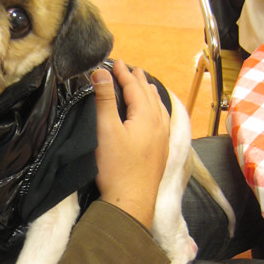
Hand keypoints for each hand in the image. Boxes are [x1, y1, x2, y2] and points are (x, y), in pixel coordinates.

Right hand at [91, 59, 169, 228]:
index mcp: (147, 117)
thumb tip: (101, 74)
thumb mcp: (106, 131)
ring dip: (150, 95)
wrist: (131, 202)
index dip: (124, 74)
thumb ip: (105, 100)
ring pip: (159, 110)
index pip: (135, 88)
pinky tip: (156, 117)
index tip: (115, 62)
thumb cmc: (116, 167)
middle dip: (139, 81)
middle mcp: (159, 125)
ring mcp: (162, 140)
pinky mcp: (161, 153)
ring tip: (146, 87)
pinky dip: (157, 111)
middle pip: (150, 96)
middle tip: (131, 69)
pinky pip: (162, 123)